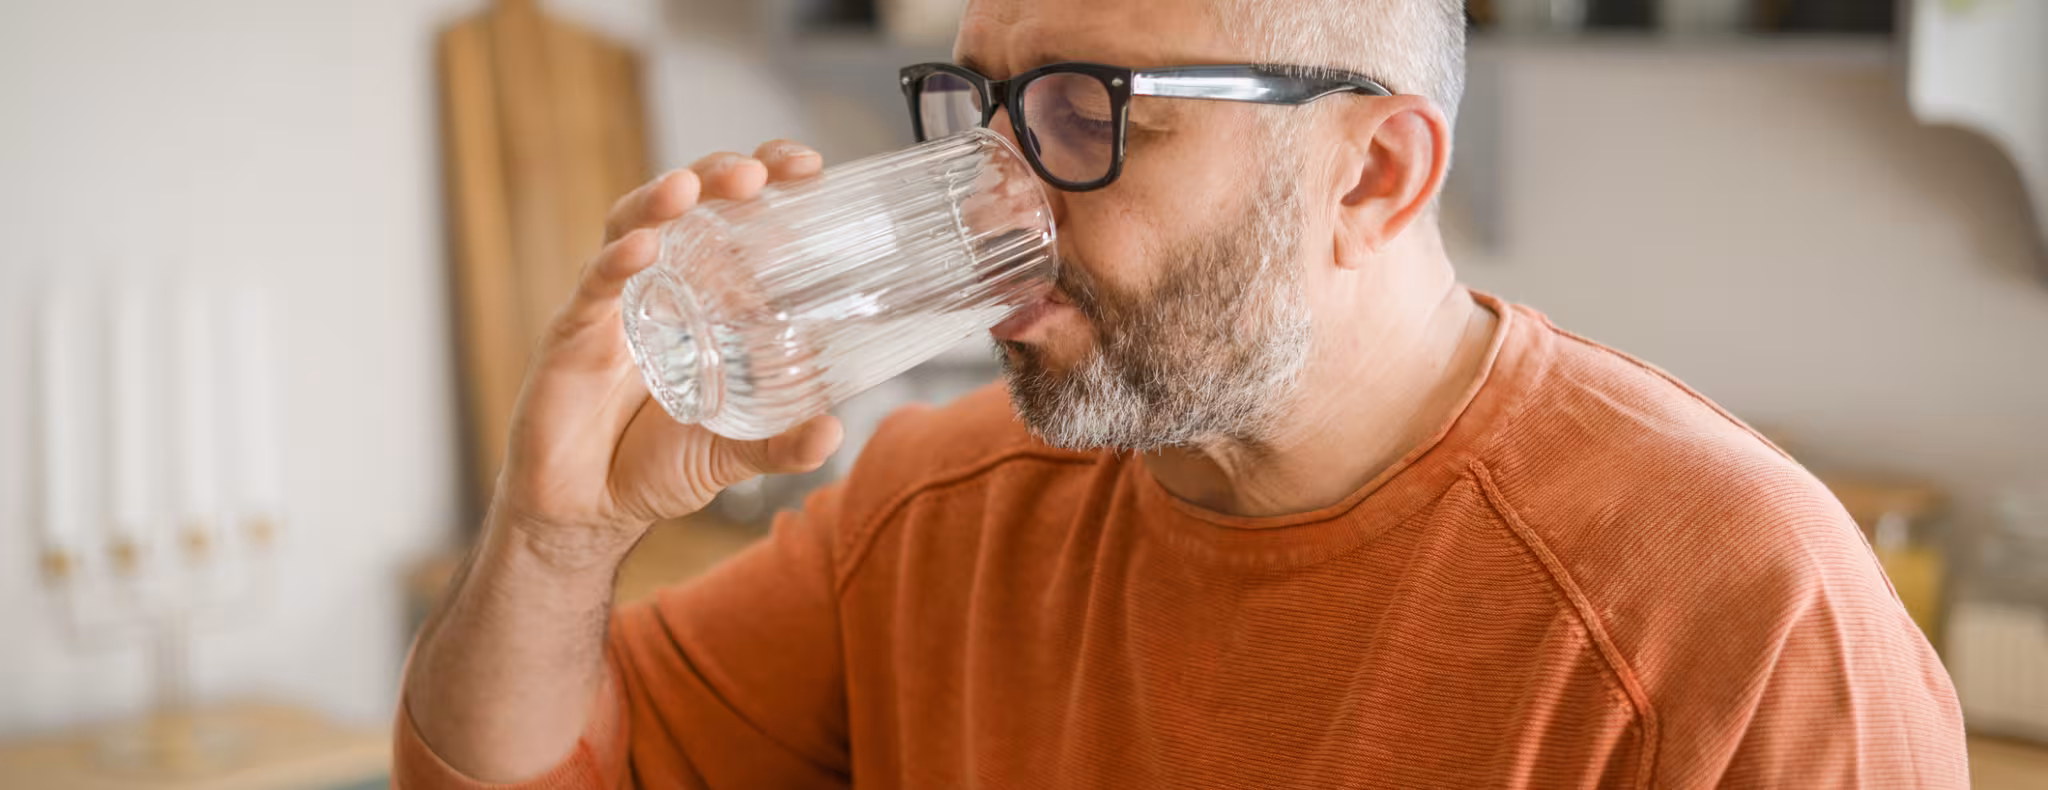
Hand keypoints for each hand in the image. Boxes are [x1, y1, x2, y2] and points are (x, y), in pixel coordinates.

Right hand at [489, 140, 843, 570]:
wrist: (587, 512)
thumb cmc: (657, 466)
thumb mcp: (732, 456)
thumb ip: (781, 446)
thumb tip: (834, 433)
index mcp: (703, 299)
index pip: (735, 221)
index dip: (767, 182)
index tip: (807, 165)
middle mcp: (658, 287)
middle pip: (685, 205)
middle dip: (717, 175)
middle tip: (755, 172)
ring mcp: (613, 306)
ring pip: (630, 228)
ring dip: (661, 200)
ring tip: (690, 186)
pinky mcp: (572, 336)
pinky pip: (593, 288)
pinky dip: (616, 264)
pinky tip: (642, 248)